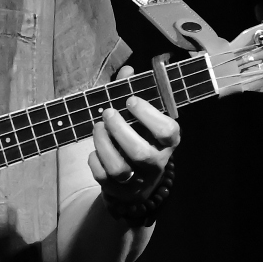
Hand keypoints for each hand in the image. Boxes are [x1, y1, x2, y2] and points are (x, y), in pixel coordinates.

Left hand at [87, 65, 182, 204]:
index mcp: (167, 143)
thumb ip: (132, 93)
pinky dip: (95, 161)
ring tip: (98, 127)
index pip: (167, 132)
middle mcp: (156, 163)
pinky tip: (95, 150)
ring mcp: (137, 180)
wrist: (137, 183)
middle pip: (140, 153)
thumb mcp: (141, 119)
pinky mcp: (118, 190)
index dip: (148, 115)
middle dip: (120, 130)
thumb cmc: (139, 139)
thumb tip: (127, 71)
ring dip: (104, 145)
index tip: (131, 100)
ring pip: (119, 168)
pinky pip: (103, 177)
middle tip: (108, 112)